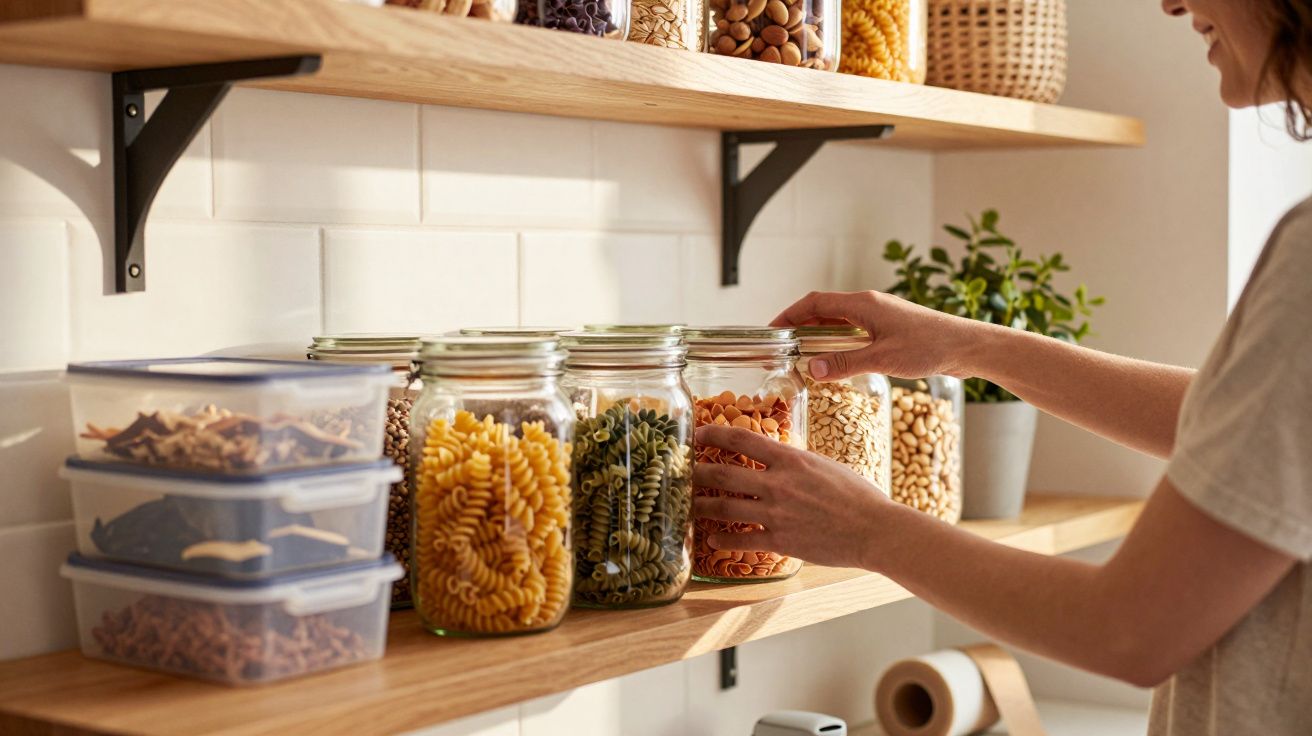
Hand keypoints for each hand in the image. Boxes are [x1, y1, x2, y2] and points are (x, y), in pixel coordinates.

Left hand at [692, 424, 894, 570]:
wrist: (874, 530)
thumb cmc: (858, 495)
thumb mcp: (825, 465)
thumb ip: (796, 462)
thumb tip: (779, 457)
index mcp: (791, 459)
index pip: (742, 439)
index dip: (715, 434)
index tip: (699, 434)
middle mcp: (777, 484)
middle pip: (723, 474)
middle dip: (697, 471)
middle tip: (682, 471)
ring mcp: (775, 514)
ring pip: (725, 508)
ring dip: (701, 505)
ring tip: (687, 504)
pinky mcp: (780, 541)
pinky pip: (741, 540)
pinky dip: (722, 539)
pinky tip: (710, 539)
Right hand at [771, 290, 986, 381]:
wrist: (967, 346)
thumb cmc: (929, 347)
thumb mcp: (883, 358)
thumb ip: (845, 363)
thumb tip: (811, 368)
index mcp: (863, 304)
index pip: (815, 303)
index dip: (790, 314)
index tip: (772, 330)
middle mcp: (869, 305)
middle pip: (824, 309)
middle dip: (801, 325)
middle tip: (784, 346)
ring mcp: (880, 316)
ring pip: (840, 321)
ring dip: (820, 334)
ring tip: (804, 354)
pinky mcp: (890, 329)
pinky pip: (855, 331)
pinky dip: (839, 342)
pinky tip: (837, 359)